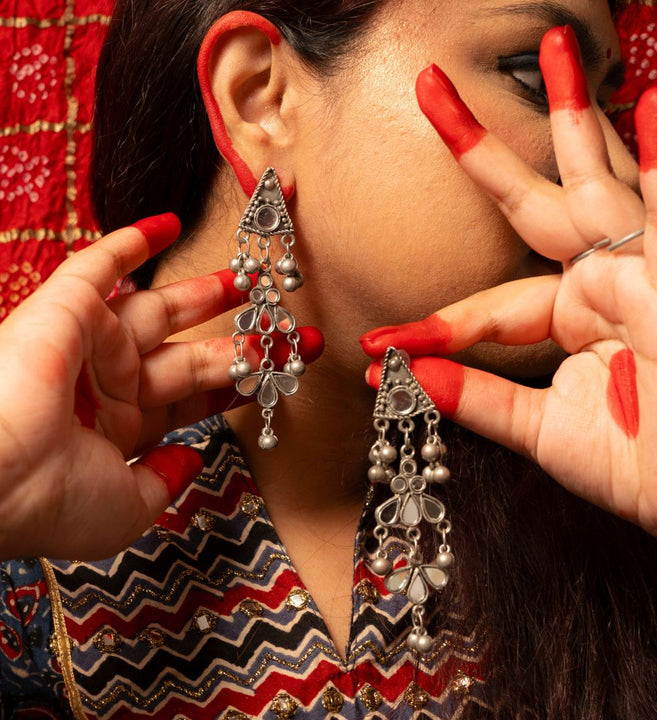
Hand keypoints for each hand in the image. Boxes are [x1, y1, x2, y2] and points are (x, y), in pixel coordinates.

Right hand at [0, 215, 322, 559]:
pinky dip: (132, 240)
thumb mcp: (127, 510)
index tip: (279, 370)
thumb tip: (188, 465)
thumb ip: (162, 484)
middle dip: (242, 339)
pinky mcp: (64, 308)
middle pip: (191, 353)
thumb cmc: (54, 504)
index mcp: (121, 429)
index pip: (193, 400)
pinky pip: (99, 265)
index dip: (237, 385)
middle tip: (285, 323)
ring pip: (161, 307)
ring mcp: (89, 344)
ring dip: (207, 290)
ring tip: (252, 275)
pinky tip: (171, 222)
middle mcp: (108, 384)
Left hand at [361, 27, 656, 574]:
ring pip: (599, 183)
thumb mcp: (534, 427)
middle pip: (533, 197)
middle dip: (485, 142)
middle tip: (434, 84)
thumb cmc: (626, 464)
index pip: (486, 301)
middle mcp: (602, 281)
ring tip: (557, 46)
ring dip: (577, 113)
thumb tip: (407, 375)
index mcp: (569, 313)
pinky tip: (648, 113)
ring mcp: (643, 279)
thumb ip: (477, 395)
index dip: (434, 326)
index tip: (378, 346)